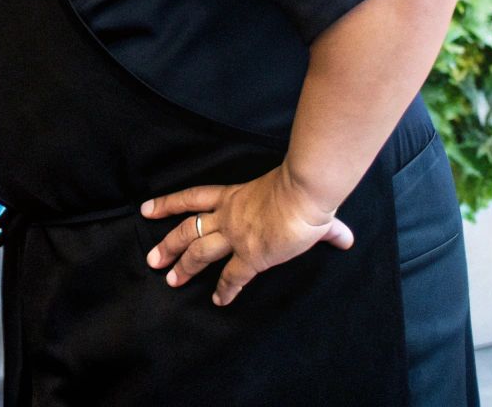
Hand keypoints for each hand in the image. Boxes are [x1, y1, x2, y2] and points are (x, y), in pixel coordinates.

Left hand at [140, 166, 354, 306]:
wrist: (305, 193)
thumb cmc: (304, 190)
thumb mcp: (303, 204)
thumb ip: (323, 225)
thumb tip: (345, 237)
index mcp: (234, 196)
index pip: (192, 198)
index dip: (168, 204)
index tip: (146, 209)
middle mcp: (228, 215)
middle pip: (188, 229)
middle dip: (169, 245)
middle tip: (152, 259)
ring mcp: (236, 235)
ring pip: (199, 251)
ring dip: (183, 266)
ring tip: (170, 280)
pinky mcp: (251, 255)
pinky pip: (232, 277)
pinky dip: (225, 290)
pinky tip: (218, 301)